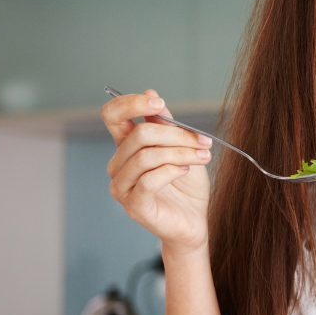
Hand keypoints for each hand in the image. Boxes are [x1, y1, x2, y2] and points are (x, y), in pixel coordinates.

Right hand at [102, 89, 212, 253]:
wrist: (194, 221)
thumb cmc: (186, 185)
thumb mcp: (181, 148)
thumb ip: (166, 124)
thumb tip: (150, 93)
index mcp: (126, 147)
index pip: (112, 116)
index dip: (131, 104)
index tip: (159, 103)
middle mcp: (118, 165)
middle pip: (139, 134)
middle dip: (176, 134)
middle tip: (203, 141)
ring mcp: (122, 187)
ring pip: (146, 156)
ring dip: (181, 152)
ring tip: (203, 157)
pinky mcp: (133, 205)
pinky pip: (149, 180)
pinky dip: (171, 170)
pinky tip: (187, 170)